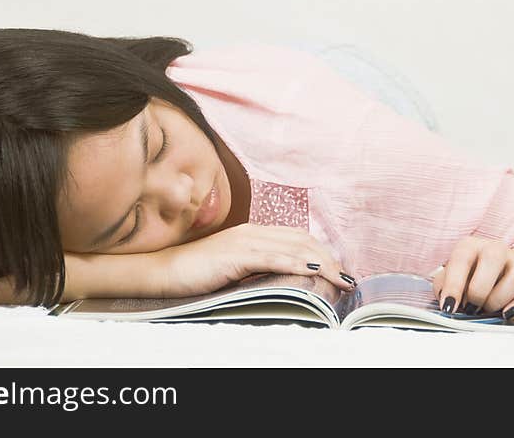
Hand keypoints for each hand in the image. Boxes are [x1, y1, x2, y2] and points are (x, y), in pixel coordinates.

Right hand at [154, 224, 355, 296]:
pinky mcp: (236, 256)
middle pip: (303, 241)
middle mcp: (253, 232)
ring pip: (293, 249)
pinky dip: (296, 264)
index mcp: (254, 233)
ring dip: (322, 264)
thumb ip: (258, 269)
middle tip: (349, 279)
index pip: (299, 238)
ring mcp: (245, 242)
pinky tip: (313, 272)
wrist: (164, 271)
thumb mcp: (234, 269)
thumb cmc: (197, 273)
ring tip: (341, 280)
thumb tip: (284, 280)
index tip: (340, 271)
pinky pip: (272, 258)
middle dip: (330, 259)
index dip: (323, 252)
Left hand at [432, 236, 513, 319]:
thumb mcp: (453, 277)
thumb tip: (446, 301)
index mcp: (471, 245)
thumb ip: (444, 286)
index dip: (454, 284)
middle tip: (472, 307)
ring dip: (498, 300)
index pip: (462, 259)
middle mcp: (496, 248)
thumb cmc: (472, 277)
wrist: (505, 272)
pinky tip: (507, 313)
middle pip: (493, 259)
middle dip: (479, 291)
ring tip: (489, 309)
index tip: (449, 306)